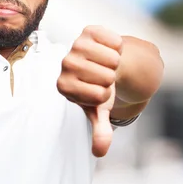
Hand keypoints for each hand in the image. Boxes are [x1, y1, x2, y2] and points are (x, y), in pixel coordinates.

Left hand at [57, 26, 122, 156]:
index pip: (99, 96)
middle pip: (107, 77)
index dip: (105, 95)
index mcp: (63, 87)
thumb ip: (100, 130)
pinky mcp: (88, 31)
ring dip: (116, 64)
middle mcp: (64, 65)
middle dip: (111, 79)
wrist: (102, 65)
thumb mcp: (99, 110)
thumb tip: (100, 152)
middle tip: (102, 77)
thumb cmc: (97, 89)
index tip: (96, 91)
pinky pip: (116, 41)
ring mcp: (75, 45)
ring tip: (105, 65)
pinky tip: (107, 50)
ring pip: (112, 59)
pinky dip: (119, 47)